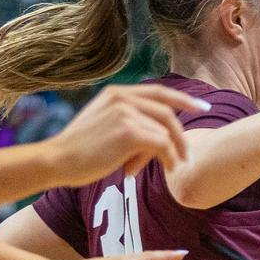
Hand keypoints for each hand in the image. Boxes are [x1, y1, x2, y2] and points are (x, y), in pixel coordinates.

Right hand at [44, 86, 207, 186]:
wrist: (57, 160)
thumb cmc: (78, 152)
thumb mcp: (102, 126)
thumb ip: (125, 121)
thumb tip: (154, 137)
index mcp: (115, 93)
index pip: (158, 91)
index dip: (183, 98)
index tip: (201, 106)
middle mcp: (122, 97)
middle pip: (167, 110)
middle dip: (182, 132)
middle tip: (190, 152)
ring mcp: (125, 113)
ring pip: (164, 130)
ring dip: (172, 151)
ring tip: (172, 166)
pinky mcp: (128, 132)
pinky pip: (161, 143)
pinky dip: (169, 157)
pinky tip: (168, 168)